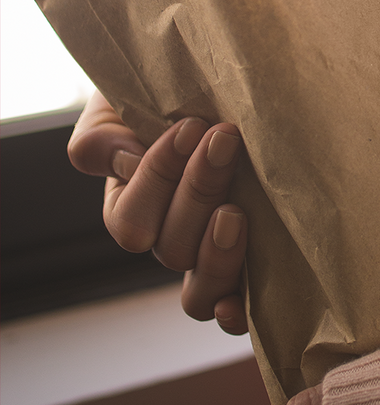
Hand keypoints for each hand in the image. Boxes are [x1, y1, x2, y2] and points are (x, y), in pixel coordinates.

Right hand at [68, 88, 249, 332]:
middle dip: (197, 191)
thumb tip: (121, 163)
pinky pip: (232, 311)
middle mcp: (169, 239)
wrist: (233, 90)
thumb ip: (103, 133)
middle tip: (225, 138)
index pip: (132, 218)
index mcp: (133, 205)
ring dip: (216, 255)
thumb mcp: (124, 103)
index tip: (192, 126)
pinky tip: (241, 304)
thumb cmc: (175, 94)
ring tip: (237, 212)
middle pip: (171, 248)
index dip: (157, 177)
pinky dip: (234, 314)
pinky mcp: (251, 270)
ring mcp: (210, 259)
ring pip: (199, 292)